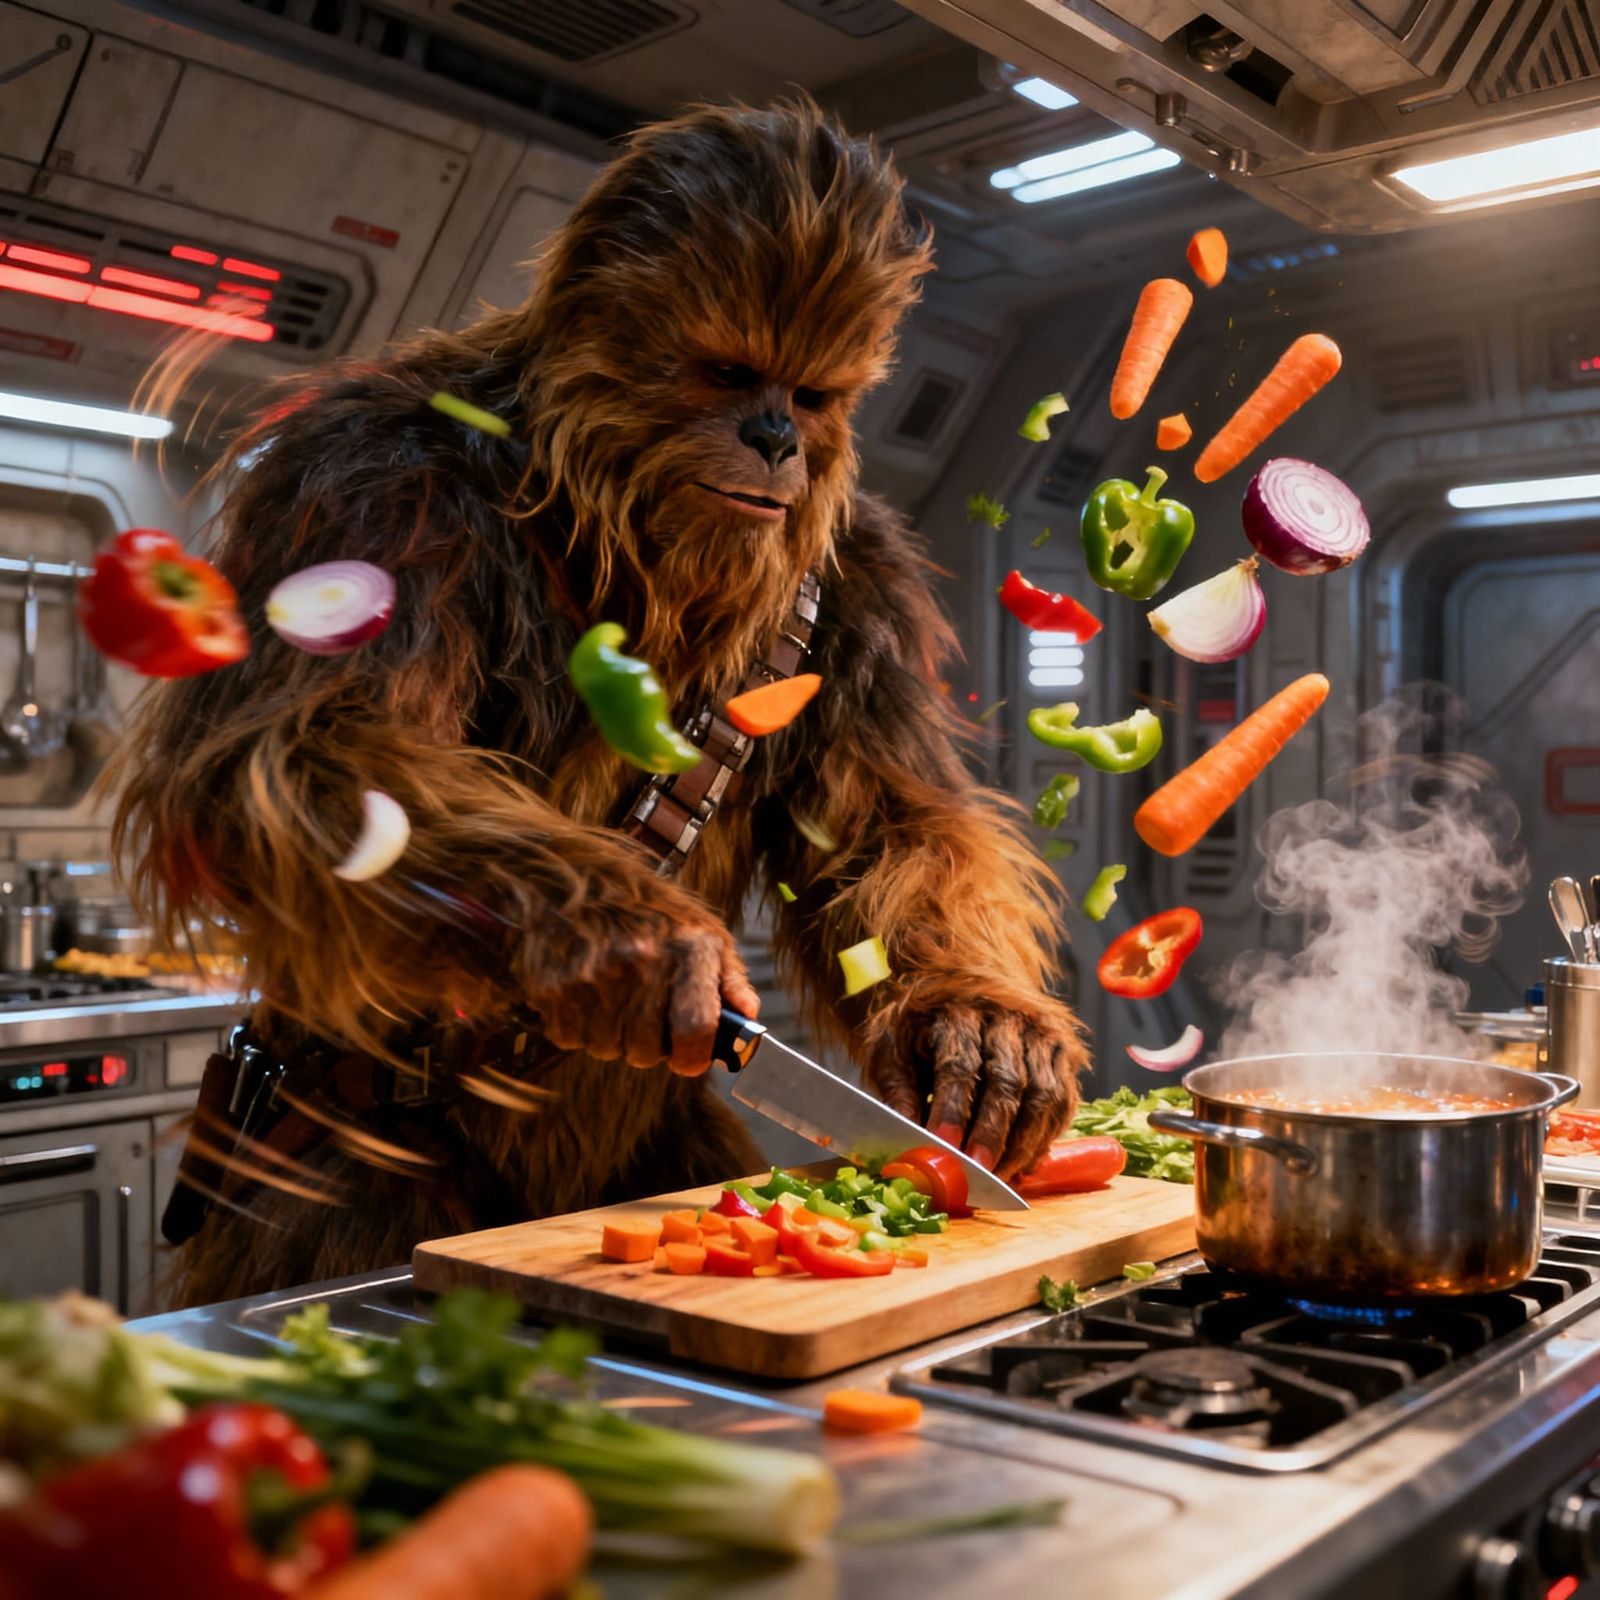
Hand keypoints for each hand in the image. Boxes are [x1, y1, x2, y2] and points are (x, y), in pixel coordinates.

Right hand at [529, 919, 758, 1073]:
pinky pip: (570, 1037)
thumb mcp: (703, 931)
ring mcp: (593, 976)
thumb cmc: (647, 910)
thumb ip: (729, 978)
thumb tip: (747, 1016)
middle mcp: (641, 963)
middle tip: (642, 1016)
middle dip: (647, 1045)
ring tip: (612, 996)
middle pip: (646, 1050)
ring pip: (606, 1048)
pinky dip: (577, 1025)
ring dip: (611, 1036)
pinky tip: (584, 992)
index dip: (694, 1056)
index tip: (688, 1059)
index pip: (696, 1028)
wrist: (572, 876)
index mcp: (686, 949)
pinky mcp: (553, 986)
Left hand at [866, 1000, 1083, 1178]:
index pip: (960, 1064)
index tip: (944, 1146)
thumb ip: (897, 1090)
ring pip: (1043, 1094)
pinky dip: (1046, 1138)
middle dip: (993, 1133)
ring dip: (1024, 1143)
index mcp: (958, 1012)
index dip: (954, 1109)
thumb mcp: (894, 1047)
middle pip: (1008, 1081)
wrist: (966, 988)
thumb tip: (905, 1136)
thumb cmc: (922, 1027)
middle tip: (979, 1172)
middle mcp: (1007, 1019)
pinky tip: (1023, 1163)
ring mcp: (1040, 1035)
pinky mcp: (1061, 1053)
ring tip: (1000, 1178)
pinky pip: (1063, 1101)